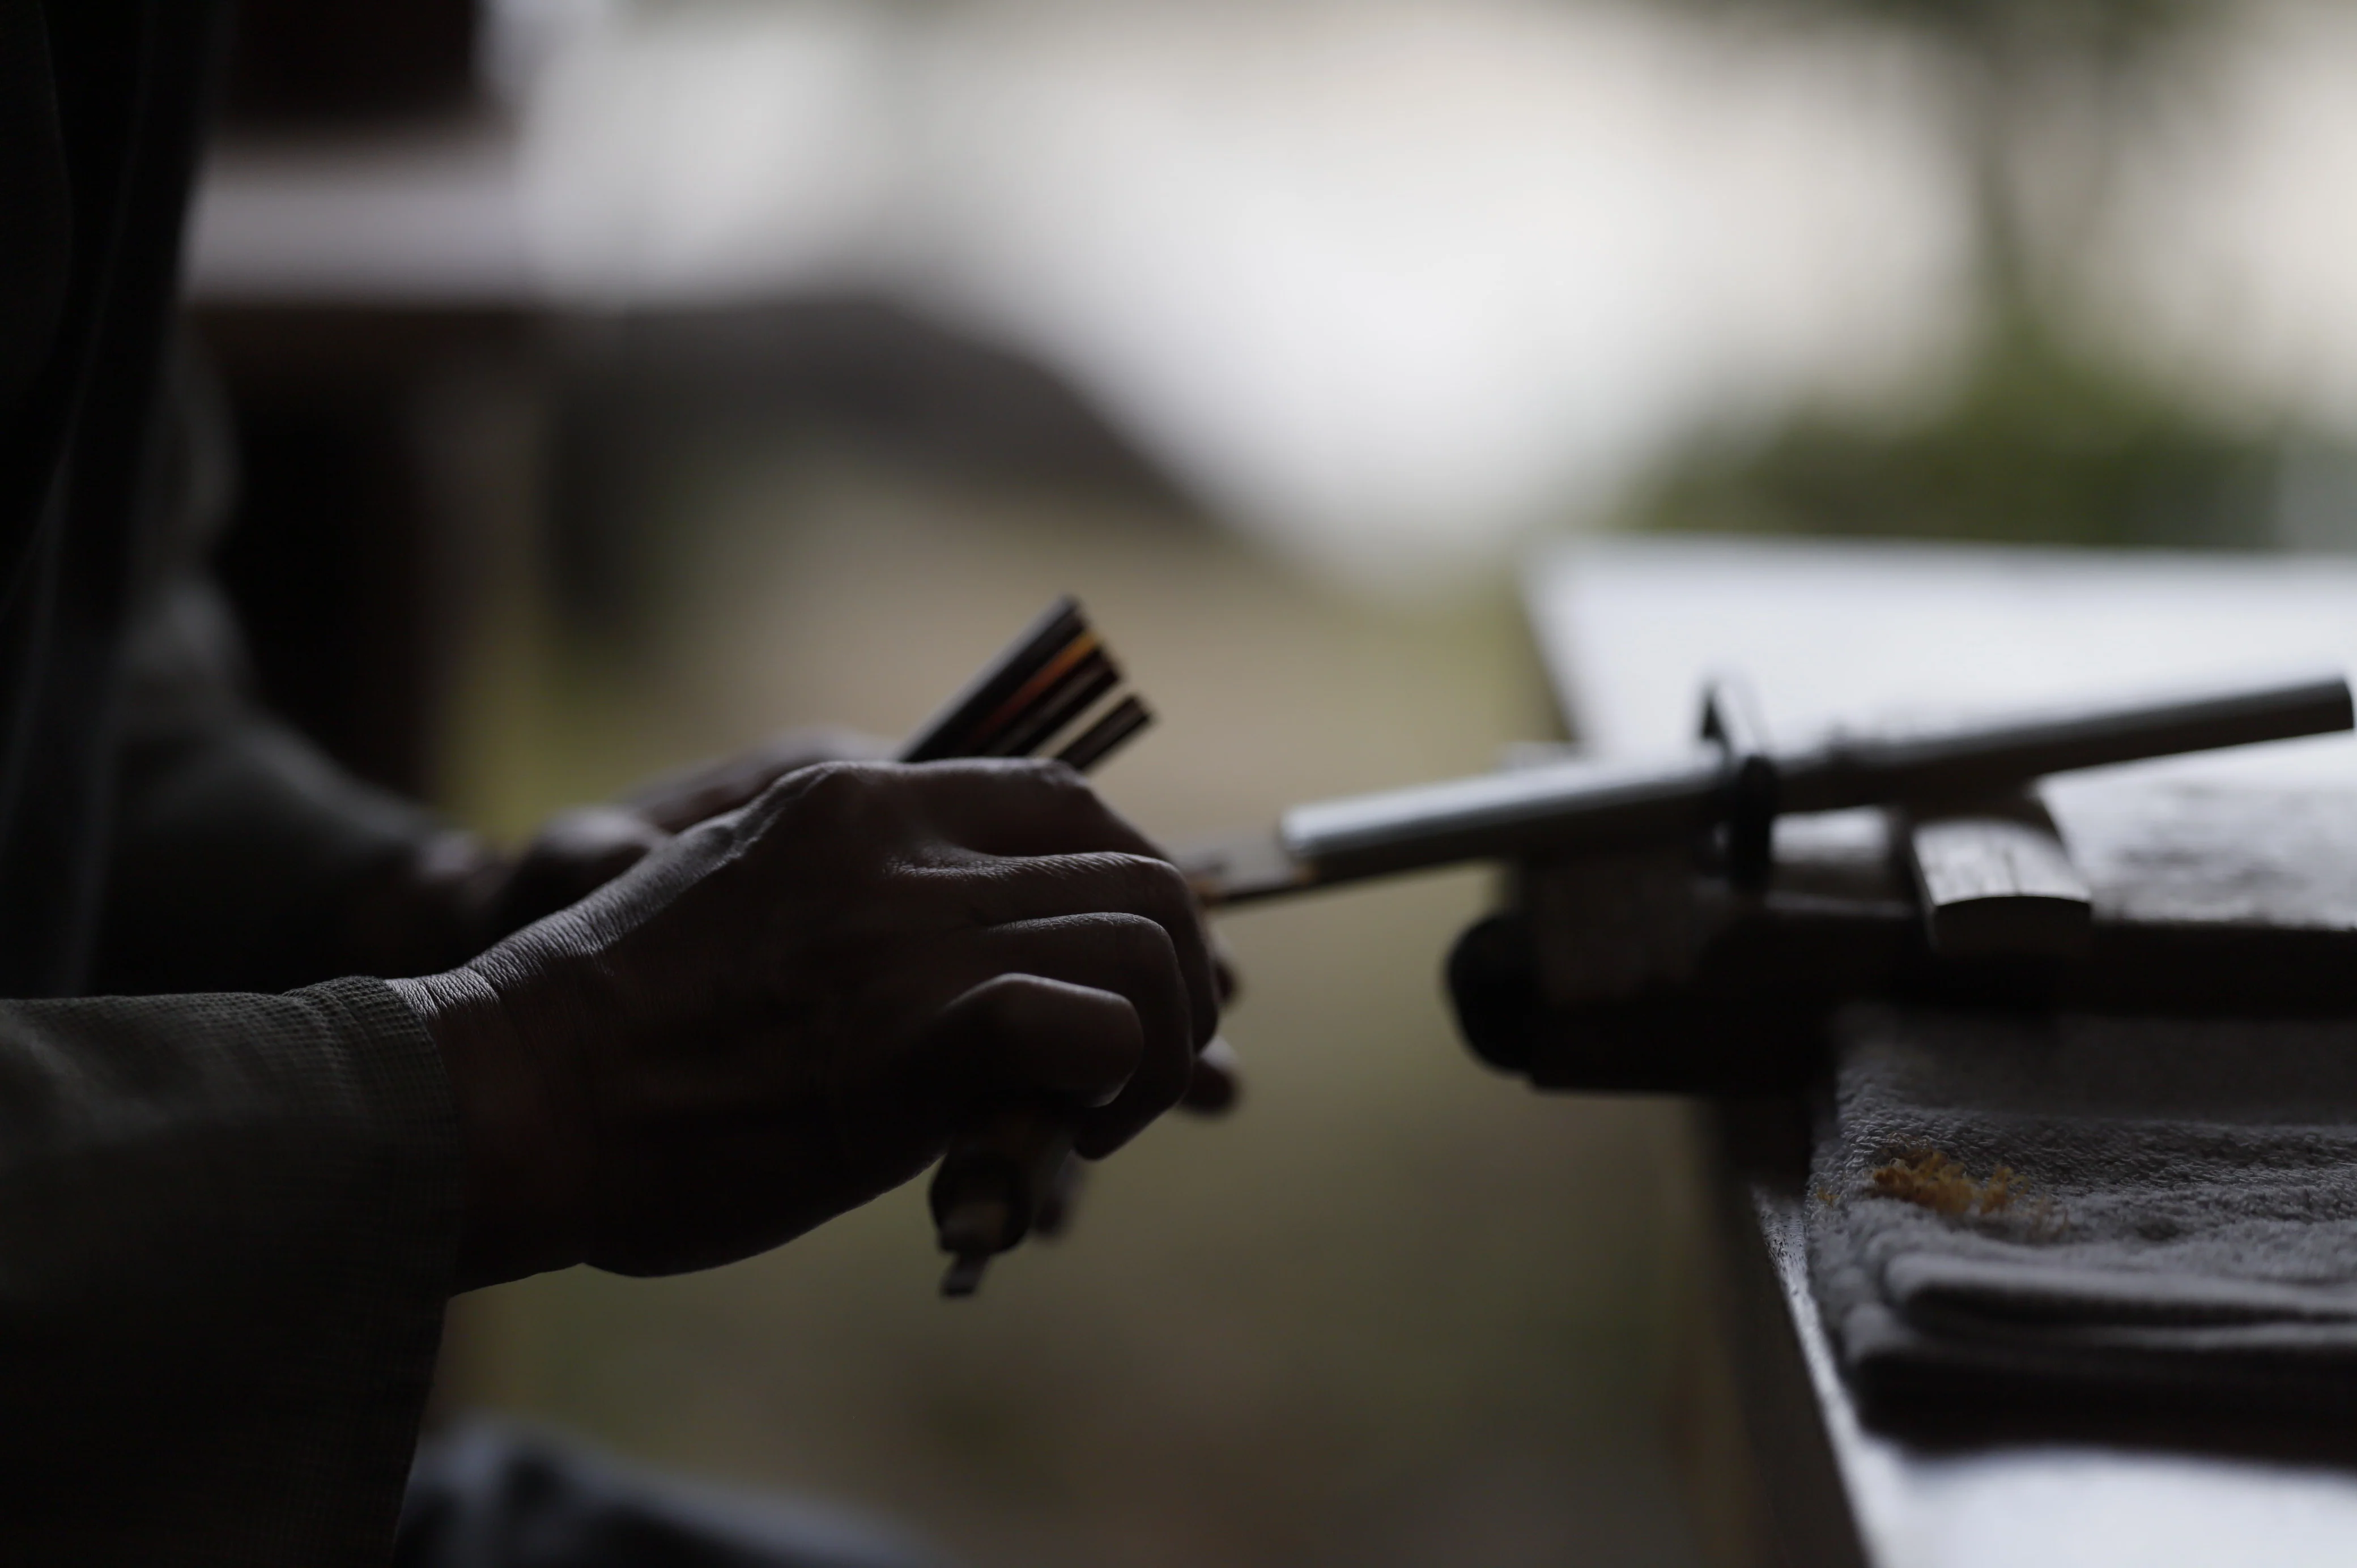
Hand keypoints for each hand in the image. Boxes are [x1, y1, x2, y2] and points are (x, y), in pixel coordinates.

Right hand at [391, 760, 1222, 1289]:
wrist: (511, 1096)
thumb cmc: (607, 1040)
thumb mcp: (746, 914)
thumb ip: (864, 914)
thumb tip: (974, 980)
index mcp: (854, 801)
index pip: (1061, 797)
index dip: (1126, 880)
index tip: (1123, 966)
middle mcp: (903, 840)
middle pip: (1136, 865)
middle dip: (1177, 966)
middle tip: (1141, 1057)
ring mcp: (922, 928)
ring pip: (1151, 937)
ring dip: (1166, 1034)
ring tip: (1107, 1112)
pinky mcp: (934, 1030)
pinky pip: (1110, 1028)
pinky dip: (1125, 1086)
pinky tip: (1070, 1139)